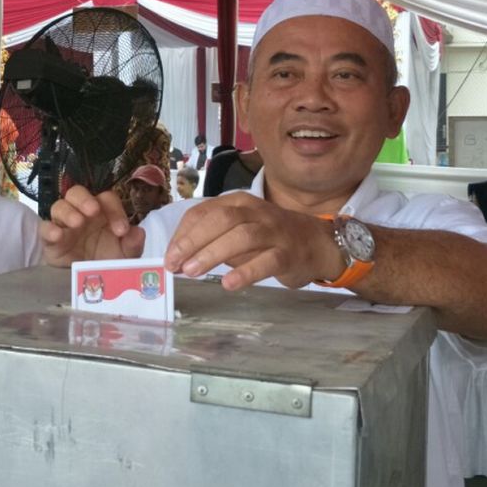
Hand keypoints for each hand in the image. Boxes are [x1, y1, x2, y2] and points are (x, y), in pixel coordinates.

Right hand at [39, 186, 144, 266]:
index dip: (115, 210)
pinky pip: (44, 228)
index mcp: (102, 213)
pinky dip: (49, 229)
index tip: (121, 230)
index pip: (106, 199)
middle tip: (93, 211)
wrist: (88, 286)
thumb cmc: (106, 263)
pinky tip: (57, 235)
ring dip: (68, 211)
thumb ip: (133, 244)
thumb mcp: (125, 256)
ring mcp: (64, 225)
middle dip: (85, 199)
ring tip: (77, 223)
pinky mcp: (50, 240)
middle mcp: (81, 214)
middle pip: (77, 193)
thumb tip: (138, 232)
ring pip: (59, 206)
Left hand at [163, 193, 341, 290]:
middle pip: (221, 219)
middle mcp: (256, 212)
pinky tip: (229, 284)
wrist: (318, 242)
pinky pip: (267, 260)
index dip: (183, 234)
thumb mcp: (238, 230)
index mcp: (239, 203)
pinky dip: (246, 272)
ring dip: (213, 253)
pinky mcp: (289, 254)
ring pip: (242, 236)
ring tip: (192, 272)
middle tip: (174, 265)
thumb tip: (179, 258)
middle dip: (193, 241)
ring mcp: (274, 231)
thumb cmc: (269, 237)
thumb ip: (212, 239)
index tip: (168, 257)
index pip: (204, 212)